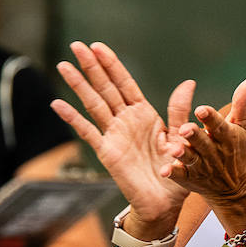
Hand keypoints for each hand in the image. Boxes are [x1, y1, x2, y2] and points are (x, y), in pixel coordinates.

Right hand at [53, 41, 194, 231]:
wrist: (167, 202)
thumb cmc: (176, 172)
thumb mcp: (182, 137)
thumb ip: (179, 110)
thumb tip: (188, 82)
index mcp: (145, 114)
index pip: (125, 84)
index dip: (112, 65)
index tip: (98, 46)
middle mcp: (126, 121)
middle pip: (105, 88)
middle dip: (92, 66)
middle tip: (76, 44)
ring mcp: (114, 135)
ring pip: (93, 104)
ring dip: (78, 85)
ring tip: (63, 65)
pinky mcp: (107, 152)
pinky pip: (88, 132)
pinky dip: (73, 118)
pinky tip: (57, 104)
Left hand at [167, 75, 245, 206]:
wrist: (236, 188)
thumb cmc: (236, 151)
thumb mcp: (242, 125)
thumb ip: (243, 101)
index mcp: (225, 135)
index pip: (219, 124)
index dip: (211, 118)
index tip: (202, 109)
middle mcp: (213, 150)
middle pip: (203, 142)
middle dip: (195, 136)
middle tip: (186, 129)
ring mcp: (202, 165)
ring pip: (191, 158)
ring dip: (184, 154)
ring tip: (174, 150)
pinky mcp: (191, 177)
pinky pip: (181, 175)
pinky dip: (174, 173)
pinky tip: (165, 170)